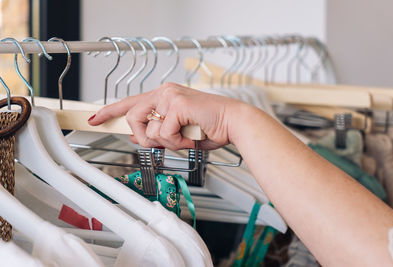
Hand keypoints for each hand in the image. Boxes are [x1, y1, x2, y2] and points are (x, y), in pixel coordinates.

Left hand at [88, 83, 248, 149]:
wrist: (234, 123)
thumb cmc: (210, 127)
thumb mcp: (177, 133)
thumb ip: (156, 133)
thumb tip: (137, 137)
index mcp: (164, 96)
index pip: (130, 103)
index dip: (110, 111)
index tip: (95, 118)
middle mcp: (164, 92)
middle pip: (132, 117)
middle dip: (146, 138)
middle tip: (166, 143)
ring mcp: (170, 96)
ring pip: (149, 129)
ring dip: (167, 142)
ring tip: (185, 137)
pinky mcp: (177, 104)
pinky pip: (164, 133)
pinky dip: (178, 142)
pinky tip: (191, 136)